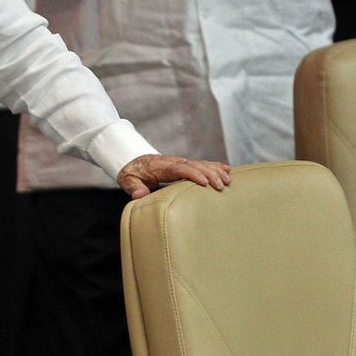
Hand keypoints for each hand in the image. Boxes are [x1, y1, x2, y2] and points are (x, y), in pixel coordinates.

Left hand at [117, 153, 231, 199]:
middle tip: (221, 185)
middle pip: (194, 165)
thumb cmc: (132, 173)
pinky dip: (215, 166)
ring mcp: (180, 162)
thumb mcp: (128, 180)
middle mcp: (173, 162)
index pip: (178, 169)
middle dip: (209, 174)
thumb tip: (140, 195)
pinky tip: (227, 170)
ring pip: (200, 164)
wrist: (133, 160)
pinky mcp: (185, 164)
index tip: (205, 182)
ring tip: (228, 180)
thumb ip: (133, 187)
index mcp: (161, 167)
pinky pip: (202, 164)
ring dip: (215, 171)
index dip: (192, 174)